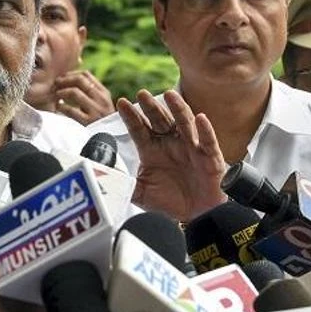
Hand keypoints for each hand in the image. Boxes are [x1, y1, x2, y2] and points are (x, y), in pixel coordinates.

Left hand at [55, 70, 114, 124]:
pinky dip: (61, 107)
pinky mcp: (88, 122)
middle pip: (79, 80)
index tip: (62, 78)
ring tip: (56, 96)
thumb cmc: (102, 122)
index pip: (86, 74)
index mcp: (104, 93)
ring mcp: (96, 111)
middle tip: (55, 84)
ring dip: (61, 92)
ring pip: (74, 92)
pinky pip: (70, 110)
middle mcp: (101, 99)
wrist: (112, 141)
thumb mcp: (101, 105)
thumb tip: (72, 79)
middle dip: (64, 80)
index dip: (71, 74)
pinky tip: (58, 107)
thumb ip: (91, 93)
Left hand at [118, 89, 226, 220]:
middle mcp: (170, 143)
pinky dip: (204, 129)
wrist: (194, 216)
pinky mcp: (209, 156)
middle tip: (142, 94)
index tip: (121, 103)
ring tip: (170, 95)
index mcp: (152, 149)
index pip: (139, 129)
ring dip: (178, 109)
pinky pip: (207, 141)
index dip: (131, 116)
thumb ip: (123, 184)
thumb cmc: (169, 201)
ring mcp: (190, 147)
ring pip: (184, 123)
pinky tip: (200, 118)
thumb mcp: (141, 194)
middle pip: (160, 120)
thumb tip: (101, 178)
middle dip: (151, 107)